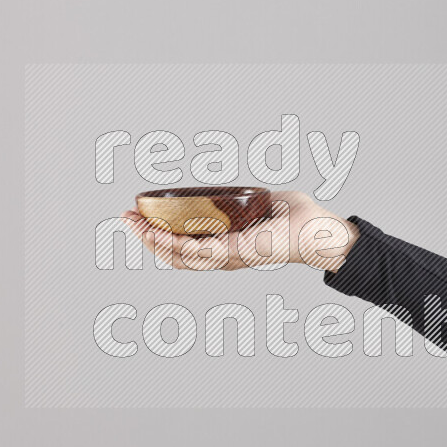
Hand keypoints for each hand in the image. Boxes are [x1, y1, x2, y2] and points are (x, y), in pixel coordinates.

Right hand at [121, 191, 358, 271]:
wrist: (320, 231)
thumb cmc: (297, 220)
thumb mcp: (262, 207)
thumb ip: (249, 201)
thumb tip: (245, 188)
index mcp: (226, 249)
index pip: (184, 249)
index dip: (157, 237)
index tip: (140, 219)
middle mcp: (223, 258)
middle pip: (173, 255)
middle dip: (145, 237)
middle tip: (126, 217)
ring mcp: (228, 258)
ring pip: (177, 254)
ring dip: (149, 239)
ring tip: (131, 221)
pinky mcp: (235, 252)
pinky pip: (195, 251)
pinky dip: (170, 242)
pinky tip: (153, 231)